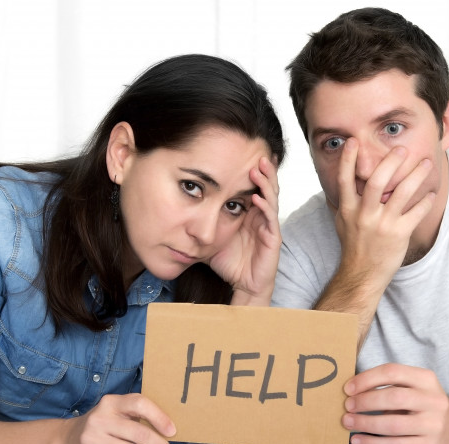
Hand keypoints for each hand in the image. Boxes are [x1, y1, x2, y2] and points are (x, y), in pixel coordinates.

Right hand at [60, 393, 174, 443]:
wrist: (68, 440)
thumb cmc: (104, 425)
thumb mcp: (116, 412)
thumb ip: (137, 416)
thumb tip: (168, 431)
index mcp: (110, 403)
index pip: (139, 404)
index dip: (159, 417)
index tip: (172, 431)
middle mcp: (100, 419)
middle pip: (138, 433)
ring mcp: (92, 440)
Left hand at [207, 156, 280, 303]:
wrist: (241, 285)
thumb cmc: (228, 261)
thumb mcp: (209, 236)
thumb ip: (199, 222)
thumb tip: (175, 210)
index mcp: (249, 213)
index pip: (253, 186)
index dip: (252, 171)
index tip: (245, 152)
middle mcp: (261, 216)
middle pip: (266, 187)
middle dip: (263, 170)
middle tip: (256, 152)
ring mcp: (268, 227)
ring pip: (271, 199)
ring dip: (266, 183)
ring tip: (259, 168)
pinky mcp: (273, 240)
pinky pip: (270, 220)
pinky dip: (265, 207)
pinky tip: (257, 197)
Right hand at [334, 140, 434, 285]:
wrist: (362, 274)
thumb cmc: (353, 247)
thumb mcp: (341, 222)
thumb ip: (342, 201)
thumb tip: (338, 181)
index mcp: (348, 209)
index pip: (345, 179)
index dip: (348, 159)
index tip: (353, 141)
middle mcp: (364, 215)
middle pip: (377, 181)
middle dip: (390, 161)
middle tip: (402, 149)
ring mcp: (382, 224)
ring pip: (402, 193)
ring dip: (416, 175)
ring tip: (426, 163)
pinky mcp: (399, 234)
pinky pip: (416, 213)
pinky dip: (426, 201)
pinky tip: (431, 194)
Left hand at [341, 363, 448, 443]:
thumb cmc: (424, 408)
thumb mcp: (415, 390)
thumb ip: (390, 388)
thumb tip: (353, 393)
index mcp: (426, 379)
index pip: (393, 372)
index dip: (367, 379)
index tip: (348, 389)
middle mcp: (433, 400)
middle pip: (393, 397)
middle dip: (365, 402)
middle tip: (347, 407)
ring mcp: (433, 425)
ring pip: (392, 424)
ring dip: (365, 423)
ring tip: (348, 423)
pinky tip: (358, 441)